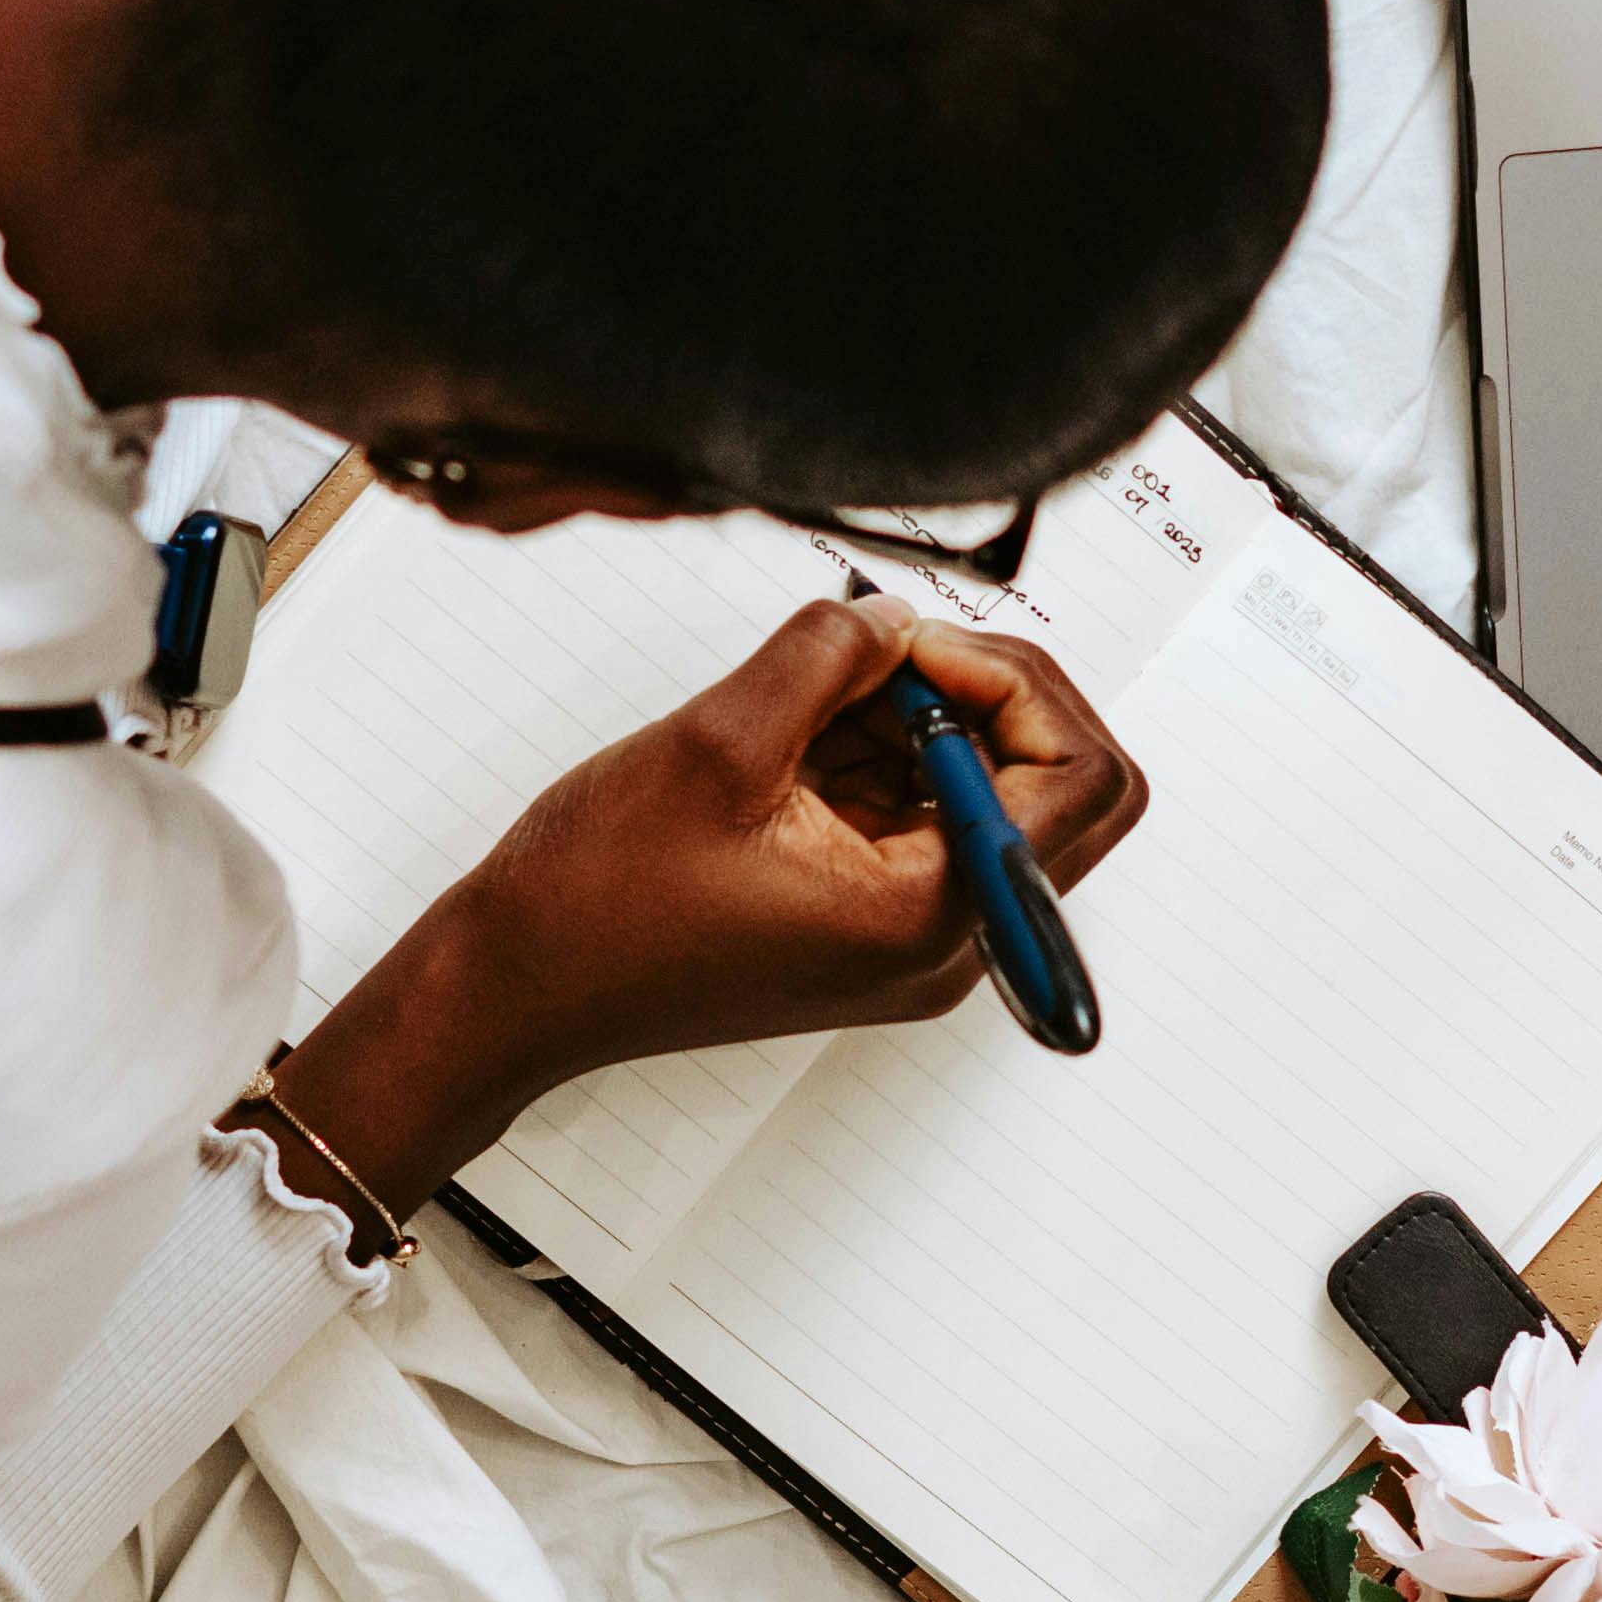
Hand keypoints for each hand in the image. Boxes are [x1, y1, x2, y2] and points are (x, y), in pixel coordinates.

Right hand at [277, 601, 1149, 1200]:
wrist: (518, 987)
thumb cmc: (599, 903)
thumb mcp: (721, 740)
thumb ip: (831, 654)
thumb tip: (898, 614)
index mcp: (934, 919)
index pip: (1083, 780)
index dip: (1013, 683)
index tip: (916, 649)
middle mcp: (948, 944)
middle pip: (1066, 790)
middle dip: (994, 697)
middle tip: (896, 657)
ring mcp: (913, 937)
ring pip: (997, 794)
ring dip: (930, 722)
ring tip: (818, 698)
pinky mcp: (870, 920)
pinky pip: (926, 817)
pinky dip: (887, 755)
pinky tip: (801, 735)